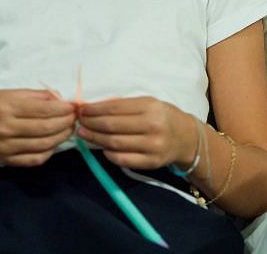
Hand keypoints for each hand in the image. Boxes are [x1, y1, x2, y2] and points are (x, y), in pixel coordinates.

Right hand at [0, 89, 77, 166]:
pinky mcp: (7, 160)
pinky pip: (36, 158)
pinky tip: (54, 142)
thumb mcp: (10, 93)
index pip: (42, 110)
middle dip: (66, 122)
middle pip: (45, 128)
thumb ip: (36, 96)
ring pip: (44, 144)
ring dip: (62, 137)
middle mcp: (3, 129)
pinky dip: (50, 151)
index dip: (62, 109)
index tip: (73, 107)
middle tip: (75, 118)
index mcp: (4, 108)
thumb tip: (61, 99)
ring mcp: (5, 147)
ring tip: (69, 129)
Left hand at [77, 96, 193, 169]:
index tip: (81, 110)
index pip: (114, 108)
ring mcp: (154, 146)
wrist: (186, 138)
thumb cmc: (161, 117)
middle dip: (90, 123)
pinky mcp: (152, 162)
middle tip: (79, 122)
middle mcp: (153, 127)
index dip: (94, 109)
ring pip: (115, 143)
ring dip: (95, 138)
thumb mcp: (147, 103)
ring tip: (84, 133)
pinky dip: (108, 154)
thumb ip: (123, 105)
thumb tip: (91, 108)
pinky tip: (101, 148)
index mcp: (150, 108)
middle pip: (112, 126)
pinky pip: (123, 159)